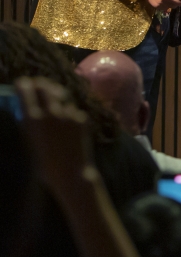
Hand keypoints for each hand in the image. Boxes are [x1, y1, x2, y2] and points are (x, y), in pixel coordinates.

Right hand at [16, 77, 93, 195]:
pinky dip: (69, 114)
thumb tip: (24, 106)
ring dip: (56, 99)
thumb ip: (27, 122)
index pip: (25, 89)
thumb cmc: (44, 163)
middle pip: (45, 87)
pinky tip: (68, 125)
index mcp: (32, 118)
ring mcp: (68, 114)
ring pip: (61, 98)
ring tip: (54, 104)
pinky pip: (73, 110)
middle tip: (38, 85)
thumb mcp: (28, 141)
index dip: (23, 84)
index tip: (22, 83)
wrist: (70, 173)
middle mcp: (51, 112)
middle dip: (40, 84)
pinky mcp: (82, 118)